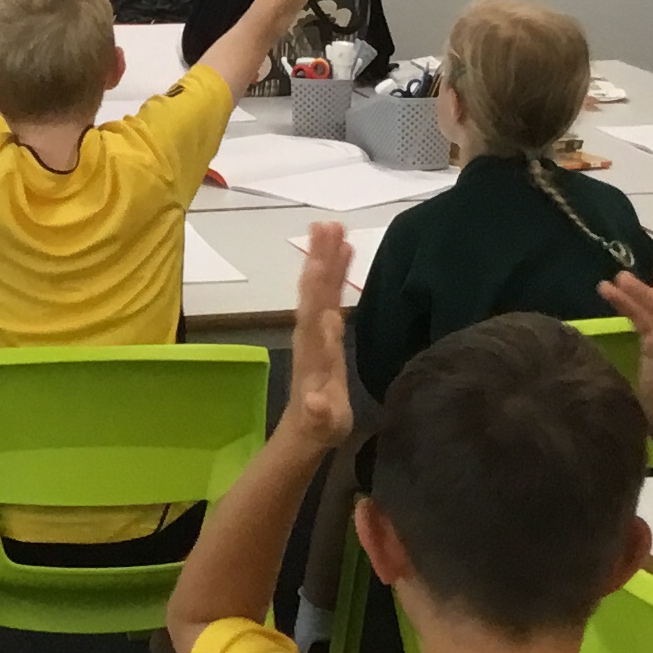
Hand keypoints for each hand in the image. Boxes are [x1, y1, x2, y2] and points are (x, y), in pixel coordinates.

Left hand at [290, 222, 352, 444]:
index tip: (319, 261)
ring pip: (321, 285)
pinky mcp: (325, 328)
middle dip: (320, 258)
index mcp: (313, 350)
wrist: (308, 428)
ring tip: (334, 226)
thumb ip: (318, 413)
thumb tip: (314, 403)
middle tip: (326, 224)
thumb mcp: (321, 423)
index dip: (317, 289)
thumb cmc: (320, 425)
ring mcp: (316, 328)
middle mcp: (311, 332)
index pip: (314, 313)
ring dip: (326, 256)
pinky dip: (336, 269)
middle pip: (315, 289)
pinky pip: (330, 291)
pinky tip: (345, 249)